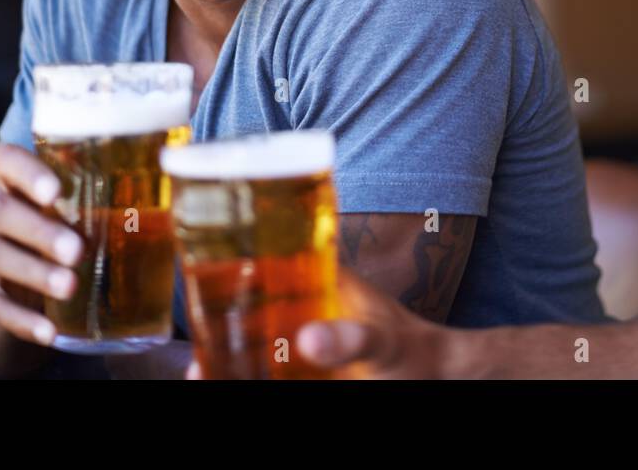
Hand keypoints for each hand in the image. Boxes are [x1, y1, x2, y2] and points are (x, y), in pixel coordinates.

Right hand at [0, 143, 82, 345]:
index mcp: (5, 174)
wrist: (9, 256)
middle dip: (38, 232)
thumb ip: (98, 193)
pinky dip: (19, 319)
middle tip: (76, 250)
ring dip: (33, 274)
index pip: (8, 160)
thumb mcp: (69, 199)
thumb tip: (161, 188)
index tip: (56, 192)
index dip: (29, 174)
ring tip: (70, 287)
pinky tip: (48, 331)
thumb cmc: (55, 215)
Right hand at [181, 268, 453, 379]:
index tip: (196, 286)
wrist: (441, 377)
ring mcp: (304, 334)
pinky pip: (269, 366)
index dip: (225, 269)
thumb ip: (355, 336)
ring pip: (253, 338)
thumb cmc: (419, 352)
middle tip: (195, 360)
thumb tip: (310, 339)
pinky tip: (225, 380)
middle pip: (247, 303)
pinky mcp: (307, 364)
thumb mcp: (386, 342)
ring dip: (226, 356)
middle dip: (216, 327)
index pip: (264, 256)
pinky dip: (245, 373)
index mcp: (320, 275)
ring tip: (201, 375)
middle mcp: (305, 300)